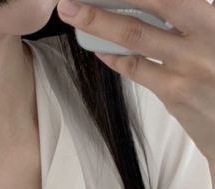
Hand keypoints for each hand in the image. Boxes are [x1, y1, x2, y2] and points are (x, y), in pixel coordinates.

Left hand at [56, 0, 214, 161]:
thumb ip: (193, 22)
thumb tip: (161, 9)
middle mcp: (207, 36)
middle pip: (158, 1)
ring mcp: (190, 65)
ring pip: (136, 35)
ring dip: (99, 22)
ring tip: (75, 12)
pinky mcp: (175, 93)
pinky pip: (136, 69)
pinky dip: (114, 57)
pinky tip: (98, 47)